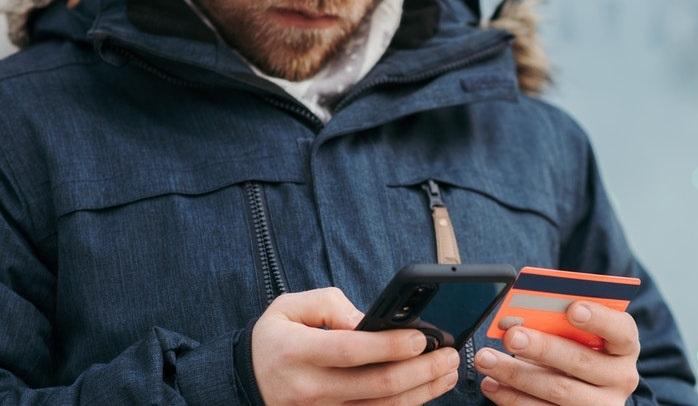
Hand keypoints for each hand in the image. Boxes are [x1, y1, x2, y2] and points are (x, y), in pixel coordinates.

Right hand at [252, 287, 459, 404]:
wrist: (249, 378)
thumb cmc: (276, 337)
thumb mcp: (290, 306)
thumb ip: (330, 305)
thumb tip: (369, 320)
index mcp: (297, 352)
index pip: (351, 350)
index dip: (390, 345)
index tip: (422, 337)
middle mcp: (309, 389)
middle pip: (375, 385)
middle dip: (420, 370)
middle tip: (449, 355)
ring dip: (422, 392)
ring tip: (447, 372)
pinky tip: (424, 391)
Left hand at [474, 301, 639, 404]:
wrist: (587, 390)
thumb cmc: (578, 347)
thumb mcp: (577, 332)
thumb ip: (556, 320)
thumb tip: (515, 315)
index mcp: (624, 346)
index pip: (621, 330)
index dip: (598, 318)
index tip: (572, 308)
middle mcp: (620, 378)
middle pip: (581, 362)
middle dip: (542, 347)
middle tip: (511, 336)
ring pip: (558, 391)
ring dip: (516, 374)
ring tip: (486, 359)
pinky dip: (513, 399)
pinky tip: (492, 385)